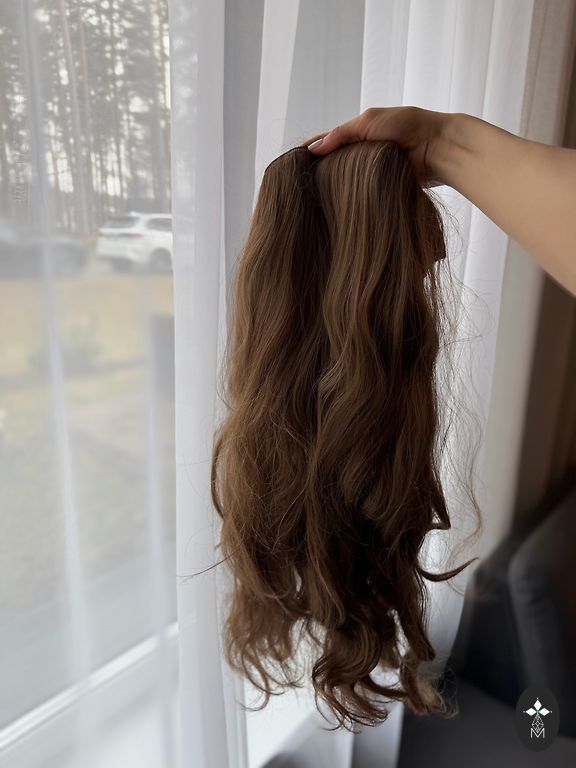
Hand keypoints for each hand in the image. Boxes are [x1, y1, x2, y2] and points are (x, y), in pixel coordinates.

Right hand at [304, 106, 450, 188]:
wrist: (437, 147)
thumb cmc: (407, 126)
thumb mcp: (368, 122)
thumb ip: (340, 134)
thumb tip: (312, 151)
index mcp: (359, 133)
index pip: (329, 142)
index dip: (312, 150)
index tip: (293, 160)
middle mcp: (363, 154)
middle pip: (334, 164)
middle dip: (318, 171)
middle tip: (298, 182)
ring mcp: (371, 173)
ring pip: (344, 182)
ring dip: (331, 187)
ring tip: (310, 196)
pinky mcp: (380, 189)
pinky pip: (359, 195)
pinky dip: (348, 199)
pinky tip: (334, 204)